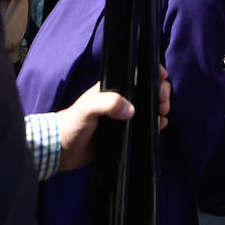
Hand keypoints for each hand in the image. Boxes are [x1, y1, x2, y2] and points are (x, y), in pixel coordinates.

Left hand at [55, 67, 171, 171]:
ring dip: (160, 107)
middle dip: (161, 92)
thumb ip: (108, 103)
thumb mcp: (87, 109)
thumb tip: (132, 110)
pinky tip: (161, 124)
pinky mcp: (125, 132)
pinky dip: (156, 123)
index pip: (137, 74)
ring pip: (149, 106)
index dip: (152, 74)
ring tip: (163, 113)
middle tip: (163, 102)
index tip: (161, 80)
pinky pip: (145, 124)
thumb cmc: (71, 124)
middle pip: (147, 89)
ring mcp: (123, 116)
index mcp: (112, 89)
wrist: (61, 151)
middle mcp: (120, 100)